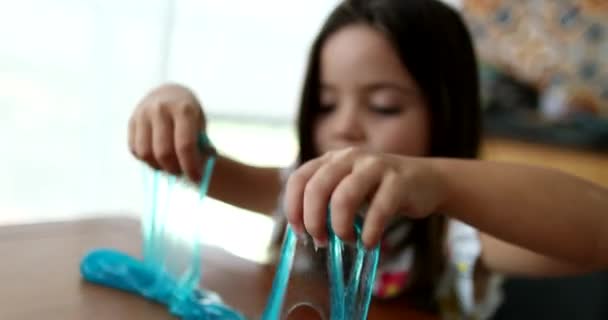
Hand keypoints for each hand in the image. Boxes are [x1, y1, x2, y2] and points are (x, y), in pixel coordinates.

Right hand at [128, 83, 207, 182]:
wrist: (168, 93)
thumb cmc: (189, 115)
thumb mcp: (200, 124)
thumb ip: (200, 146)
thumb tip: (199, 174)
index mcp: (183, 109)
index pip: (185, 145)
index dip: (190, 166)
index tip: (196, 178)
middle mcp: (161, 109)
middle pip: (163, 152)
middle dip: (174, 169)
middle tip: (181, 174)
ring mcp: (143, 114)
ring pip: (145, 153)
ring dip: (158, 166)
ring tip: (169, 166)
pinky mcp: (131, 121)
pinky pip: (135, 149)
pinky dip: (146, 160)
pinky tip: (157, 157)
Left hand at [284, 148, 445, 248]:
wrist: (425, 180)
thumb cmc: (379, 191)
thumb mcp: (348, 189)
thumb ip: (326, 202)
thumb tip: (303, 231)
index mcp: (331, 159)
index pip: (299, 178)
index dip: (293, 207)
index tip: (299, 232)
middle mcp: (349, 157)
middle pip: (317, 188)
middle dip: (313, 220)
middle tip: (321, 241)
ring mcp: (375, 165)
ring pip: (344, 197)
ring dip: (340, 227)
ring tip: (348, 240)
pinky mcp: (399, 180)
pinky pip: (378, 209)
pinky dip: (370, 232)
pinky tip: (369, 242)